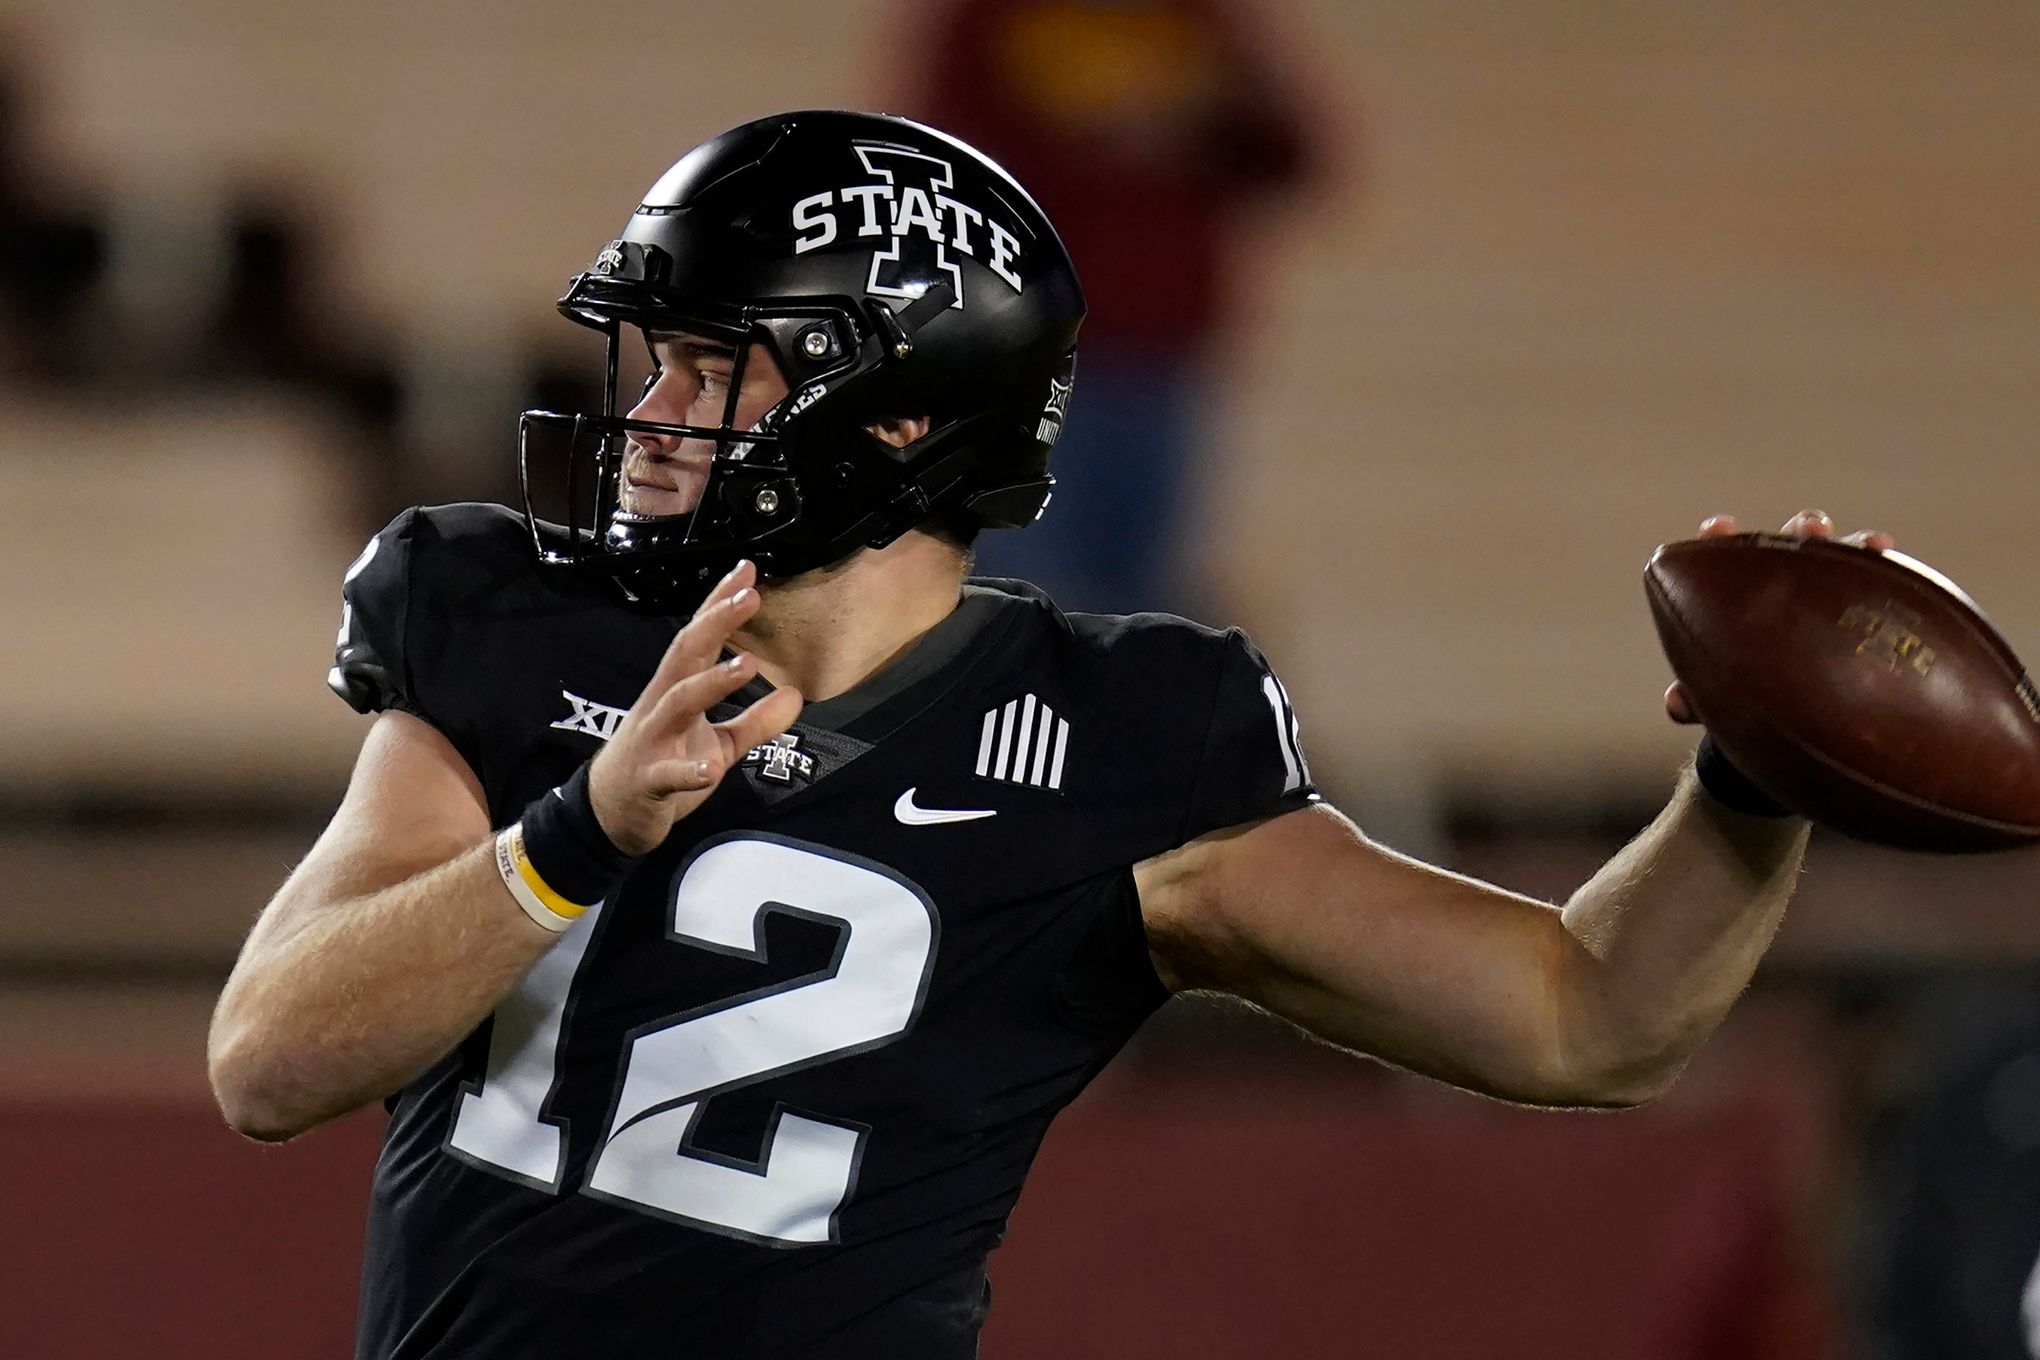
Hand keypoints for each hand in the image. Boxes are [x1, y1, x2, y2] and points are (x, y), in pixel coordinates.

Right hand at [588, 561, 803, 853]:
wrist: (609, 812)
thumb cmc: (662, 764)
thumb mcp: (717, 742)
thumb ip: (756, 721)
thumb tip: (796, 696)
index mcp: (678, 689)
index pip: (701, 638)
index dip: (721, 604)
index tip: (748, 571)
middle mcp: (661, 704)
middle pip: (687, 654)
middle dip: (717, 623)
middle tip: (751, 596)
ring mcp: (652, 739)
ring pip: (679, 702)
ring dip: (712, 683)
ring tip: (748, 666)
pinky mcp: (648, 780)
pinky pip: (668, 773)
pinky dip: (688, 770)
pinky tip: (710, 769)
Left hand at [1663, 509, 1896, 724]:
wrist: (1793, 713)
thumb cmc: (1745, 690)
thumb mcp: (1720, 695)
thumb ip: (1698, 696)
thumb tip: (1678, 704)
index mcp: (1742, 590)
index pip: (1728, 554)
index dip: (1723, 538)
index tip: (1720, 529)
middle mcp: (1788, 579)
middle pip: (1794, 543)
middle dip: (1804, 530)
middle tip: (1812, 530)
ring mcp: (1831, 590)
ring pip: (1845, 558)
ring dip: (1857, 546)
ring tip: (1875, 545)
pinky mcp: (1867, 608)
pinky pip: (1884, 590)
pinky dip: (1893, 579)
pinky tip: (1909, 581)